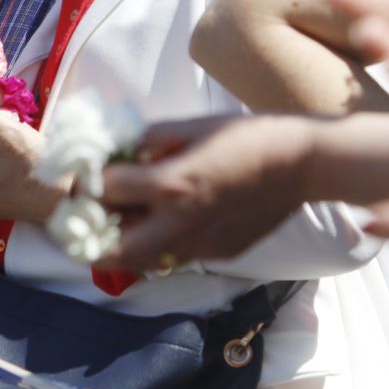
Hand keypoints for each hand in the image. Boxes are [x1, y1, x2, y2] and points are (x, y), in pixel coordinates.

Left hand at [99, 114, 314, 272]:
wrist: (303, 164)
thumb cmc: (247, 135)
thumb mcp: (190, 127)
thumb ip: (148, 138)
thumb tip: (119, 145)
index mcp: (170, 185)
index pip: (106, 190)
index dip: (89, 180)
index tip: (84, 174)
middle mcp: (180, 224)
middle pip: (114, 249)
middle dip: (91, 236)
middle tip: (84, 218)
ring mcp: (200, 246)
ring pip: (144, 262)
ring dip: (123, 245)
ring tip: (116, 223)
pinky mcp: (219, 256)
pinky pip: (175, 258)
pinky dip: (157, 246)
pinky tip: (160, 223)